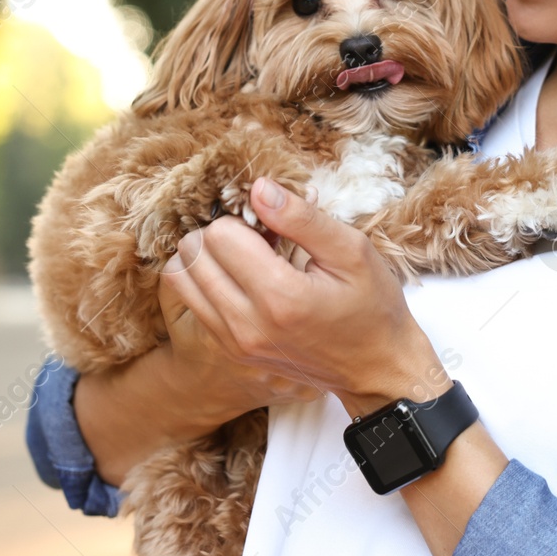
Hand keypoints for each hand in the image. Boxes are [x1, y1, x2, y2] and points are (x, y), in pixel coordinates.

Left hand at [160, 176, 450, 417]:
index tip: (275, 228)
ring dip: (207, 257)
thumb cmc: (371, 305)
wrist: (375, 367)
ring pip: (180, 278)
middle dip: (221, 235)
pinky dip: (208, 281)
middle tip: (260, 240)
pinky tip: (244, 280)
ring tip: (246, 258)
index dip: (246, 220)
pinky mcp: (230, 350)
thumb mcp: (351, 250)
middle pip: (192, 253)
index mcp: (280, 296)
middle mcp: (247, 324)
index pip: (220, 235)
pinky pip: (191, 302)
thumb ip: (301, 218)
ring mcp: (234, 342)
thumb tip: (258, 188)